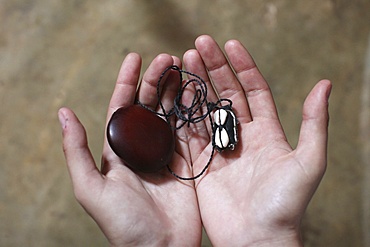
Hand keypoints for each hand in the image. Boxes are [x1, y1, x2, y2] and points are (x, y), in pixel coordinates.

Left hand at [58, 53, 201, 245]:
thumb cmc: (122, 223)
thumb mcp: (91, 188)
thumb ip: (77, 151)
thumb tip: (63, 112)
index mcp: (119, 149)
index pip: (122, 106)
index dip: (127, 80)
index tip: (135, 57)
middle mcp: (143, 146)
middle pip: (150, 104)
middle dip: (157, 78)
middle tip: (169, 58)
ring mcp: (167, 151)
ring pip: (172, 111)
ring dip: (177, 88)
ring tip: (184, 66)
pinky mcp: (188, 160)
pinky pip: (191, 128)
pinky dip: (195, 109)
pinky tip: (198, 91)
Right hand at [182, 35, 330, 245]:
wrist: (257, 239)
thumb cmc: (286, 204)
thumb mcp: (308, 161)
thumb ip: (314, 122)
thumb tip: (325, 83)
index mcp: (267, 132)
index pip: (254, 90)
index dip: (243, 66)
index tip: (231, 44)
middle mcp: (241, 137)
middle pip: (225, 94)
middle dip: (213, 68)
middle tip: (199, 44)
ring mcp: (218, 149)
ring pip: (204, 109)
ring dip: (195, 84)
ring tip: (184, 60)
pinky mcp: (200, 163)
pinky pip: (189, 132)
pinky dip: (182, 112)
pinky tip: (176, 91)